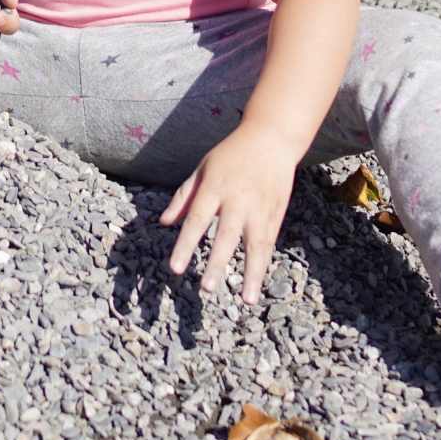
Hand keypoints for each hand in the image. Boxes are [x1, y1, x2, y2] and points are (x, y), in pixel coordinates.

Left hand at [161, 122, 305, 304]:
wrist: (271, 138)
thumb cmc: (231, 155)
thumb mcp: (202, 168)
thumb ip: (183, 197)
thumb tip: (164, 223)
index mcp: (215, 187)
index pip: (196, 220)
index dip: (185, 245)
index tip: (175, 269)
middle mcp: (238, 199)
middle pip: (226, 236)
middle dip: (216, 263)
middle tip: (206, 288)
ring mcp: (260, 208)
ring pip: (256, 245)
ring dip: (251, 274)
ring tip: (247, 300)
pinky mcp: (277, 214)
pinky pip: (269, 244)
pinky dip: (264, 266)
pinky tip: (257, 287)